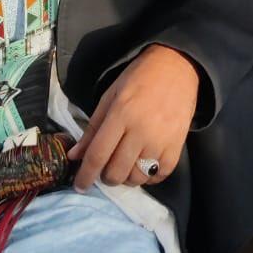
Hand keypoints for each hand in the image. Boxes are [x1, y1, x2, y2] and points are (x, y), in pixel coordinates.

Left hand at [67, 44, 199, 189]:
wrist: (177, 66)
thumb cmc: (139, 78)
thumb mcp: (110, 97)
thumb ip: (92, 128)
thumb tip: (75, 156)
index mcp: (120, 114)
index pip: (98, 155)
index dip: (85, 175)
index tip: (79, 186)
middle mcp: (141, 130)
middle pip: (117, 172)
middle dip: (106, 177)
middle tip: (106, 169)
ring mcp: (161, 139)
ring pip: (137, 177)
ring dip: (127, 177)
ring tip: (126, 166)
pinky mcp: (178, 144)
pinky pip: (160, 175)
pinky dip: (149, 177)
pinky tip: (145, 166)